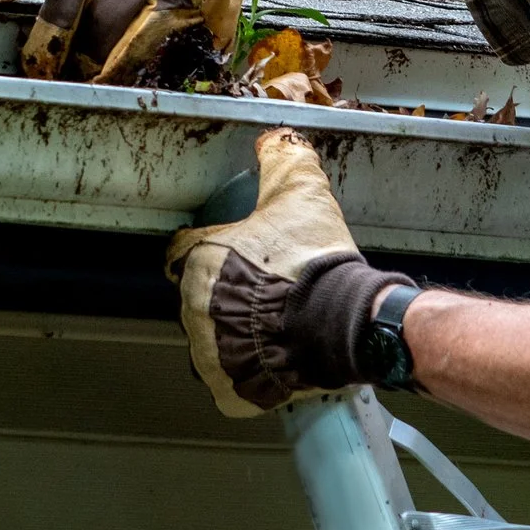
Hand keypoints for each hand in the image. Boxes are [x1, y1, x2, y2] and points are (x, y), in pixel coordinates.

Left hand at [165, 129, 415, 416]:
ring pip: (214, 339)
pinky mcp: (228, 389)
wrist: (343, 322)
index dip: (216, 249)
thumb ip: (283, 160)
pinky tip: (273, 354)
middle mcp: (193, 310)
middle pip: (201, 296)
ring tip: (275, 322)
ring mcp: (208, 354)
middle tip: (266, 289)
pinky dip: (248, 371)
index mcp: (200, 261)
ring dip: (236, 332)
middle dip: (229, 292)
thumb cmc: (316, 264)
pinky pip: (230, 379)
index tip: (237, 255)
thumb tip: (274, 140)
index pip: (185, 251)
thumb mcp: (303, 196)